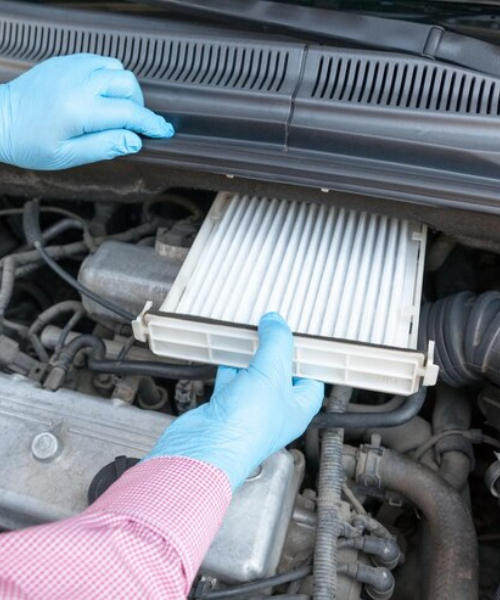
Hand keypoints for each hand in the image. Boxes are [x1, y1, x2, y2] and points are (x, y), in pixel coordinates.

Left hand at [0, 54, 173, 169]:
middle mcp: (78, 82)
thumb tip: (134, 141)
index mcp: (79, 110)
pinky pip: (99, 61)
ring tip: (117, 110)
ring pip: (116, 69)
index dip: (150, 124)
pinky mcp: (65, 62)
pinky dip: (108, 77)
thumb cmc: (28, 143)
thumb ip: (104, 147)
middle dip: (138, 106)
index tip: (164, 131)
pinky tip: (102, 95)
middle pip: (128, 85)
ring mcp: (71, 68)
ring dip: (124, 89)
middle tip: (134, 125)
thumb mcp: (68, 156)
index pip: (129, 113)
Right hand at [145, 313, 323, 488]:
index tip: (300, 338)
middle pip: (279, 375)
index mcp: (296, 409)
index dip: (306, 359)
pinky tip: (228, 348)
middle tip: (272, 329)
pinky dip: (229, 363)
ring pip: (253, 375)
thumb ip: (276, 342)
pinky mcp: (224, 406)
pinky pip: (230, 379)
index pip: (310, 381)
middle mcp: (274, 411)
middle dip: (275, 352)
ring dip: (251, 355)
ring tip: (251, 332)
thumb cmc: (246, 426)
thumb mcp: (271, 372)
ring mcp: (248, 409)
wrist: (206, 447)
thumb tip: (276, 322)